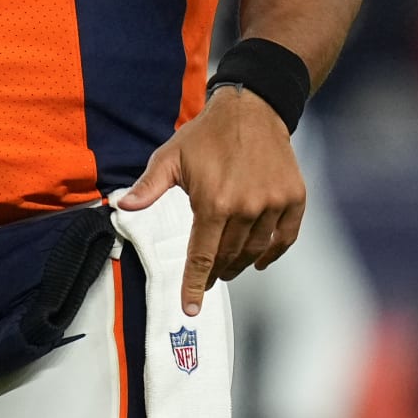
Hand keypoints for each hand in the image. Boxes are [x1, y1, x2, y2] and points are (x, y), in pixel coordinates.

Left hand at [115, 86, 305, 315]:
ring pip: (256, 251)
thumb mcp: (171, 157)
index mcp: (213, 202)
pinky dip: (272, 253)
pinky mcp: (293, 198)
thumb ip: (149, 187)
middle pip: (229, 257)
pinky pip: (284, 238)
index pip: (202, 256)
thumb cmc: (207, 134)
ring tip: (229, 266)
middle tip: (208, 276)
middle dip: (215, 272)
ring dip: (240, 263)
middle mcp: (246, 207)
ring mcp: (273, 204)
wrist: (253, 108)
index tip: (190, 308)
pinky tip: (259, 258)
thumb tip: (123, 208)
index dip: (195, 285)